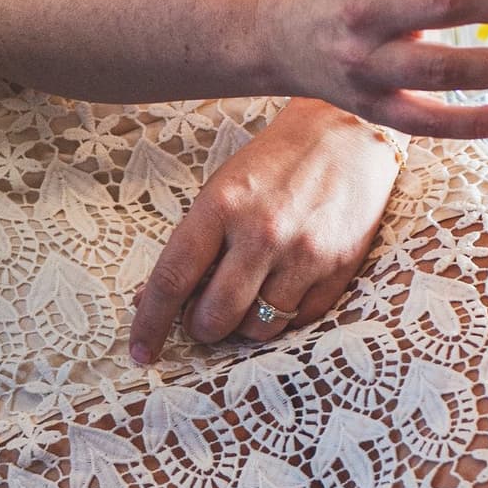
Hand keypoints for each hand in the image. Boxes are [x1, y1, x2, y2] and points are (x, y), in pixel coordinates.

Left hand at [127, 100, 399, 365]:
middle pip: (215, 316)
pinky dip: (283, 319)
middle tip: (202, 319)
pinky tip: (280, 291)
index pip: (173, 279)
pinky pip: (299, 321)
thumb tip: (152, 298)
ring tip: (245, 300)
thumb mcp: (222, 189)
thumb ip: (194, 244)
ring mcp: (304, 254)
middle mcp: (262, 233)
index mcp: (222, 206)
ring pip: (258, 329)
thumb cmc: (274, 163)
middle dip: (201, 329)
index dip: (150, 323)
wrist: (347, 135)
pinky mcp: (338, 270)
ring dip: (243, 327)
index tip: (140, 352)